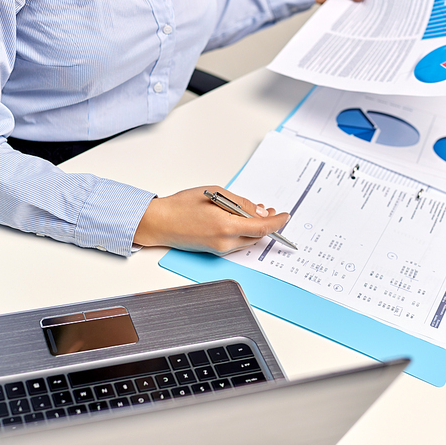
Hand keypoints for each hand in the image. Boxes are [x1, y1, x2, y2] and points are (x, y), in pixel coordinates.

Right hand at [134, 186, 289, 254]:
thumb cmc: (182, 205)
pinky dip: (244, 232)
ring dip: (256, 228)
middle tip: (272, 210)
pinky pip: (238, 242)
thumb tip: (260, 212)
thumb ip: (241, 203)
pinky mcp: (215, 251)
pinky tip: (242, 220)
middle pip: (258, 236)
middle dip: (268, 224)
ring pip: (248, 240)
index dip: (278, 222)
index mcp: (226, 226)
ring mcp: (220, 249)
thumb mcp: (216, 193)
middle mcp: (225, 242)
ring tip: (256, 212)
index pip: (262, 227)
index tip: (285, 215)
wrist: (160, 222)